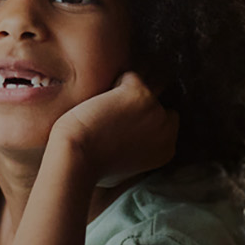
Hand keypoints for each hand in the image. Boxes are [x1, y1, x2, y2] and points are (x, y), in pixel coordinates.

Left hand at [50, 72, 177, 185]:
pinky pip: (129, 77)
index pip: (166, 121)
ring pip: (145, 87)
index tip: (123, 123)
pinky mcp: (140, 92)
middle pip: (156, 103)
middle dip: (138, 105)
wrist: (78, 157)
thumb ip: (140, 150)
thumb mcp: (125, 167)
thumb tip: (137, 134)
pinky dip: (113, 85)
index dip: (143, 119)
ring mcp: (155, 109)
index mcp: (166, 149)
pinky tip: (100, 103)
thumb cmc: (91, 165)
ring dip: (126, 94)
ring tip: (104, 112)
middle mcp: (166, 130)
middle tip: (111, 116)